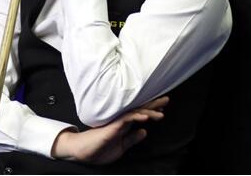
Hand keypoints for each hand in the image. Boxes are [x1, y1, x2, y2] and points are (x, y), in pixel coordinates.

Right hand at [51, 96, 169, 164]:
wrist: (84, 152)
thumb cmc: (100, 149)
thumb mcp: (121, 146)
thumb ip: (132, 139)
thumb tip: (145, 132)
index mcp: (124, 125)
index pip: (140, 114)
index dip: (152, 111)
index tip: (163, 109)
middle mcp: (122, 120)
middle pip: (140, 109)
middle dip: (154, 104)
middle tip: (166, 99)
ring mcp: (117, 121)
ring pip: (135, 112)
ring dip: (149, 111)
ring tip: (160, 112)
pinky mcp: (112, 126)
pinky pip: (126, 119)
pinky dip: (136, 117)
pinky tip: (145, 117)